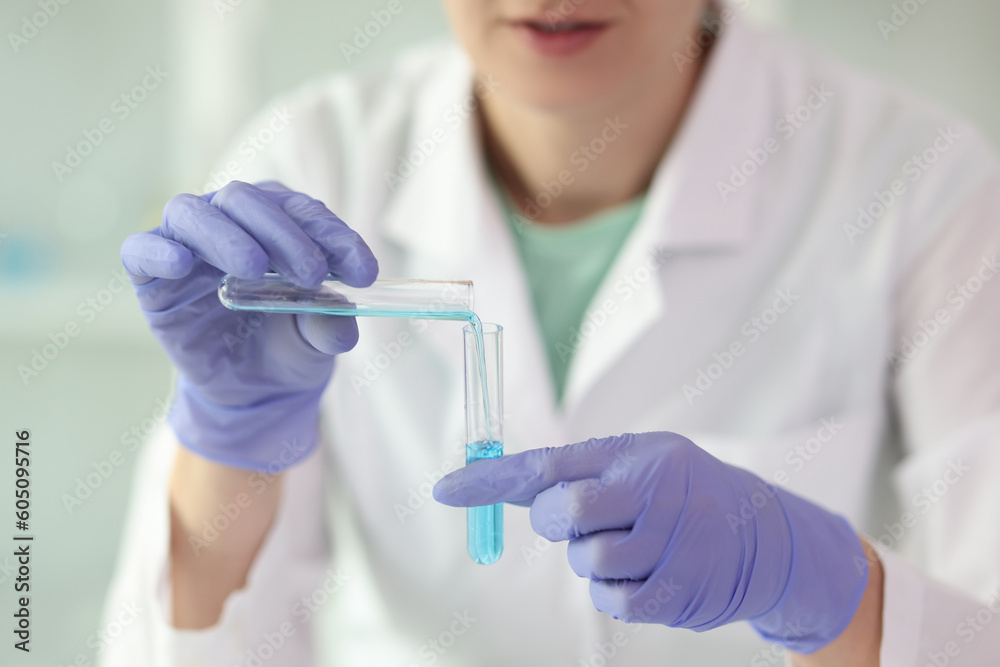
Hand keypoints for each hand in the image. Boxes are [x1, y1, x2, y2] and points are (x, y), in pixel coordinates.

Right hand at [121, 181, 377, 471]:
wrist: (252, 392)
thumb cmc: (288, 347)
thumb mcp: (318, 340)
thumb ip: (329, 324)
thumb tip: (339, 318)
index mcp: (278, 224)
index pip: (304, 212)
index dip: (335, 236)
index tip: (364, 272)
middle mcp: (231, 222)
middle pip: (248, 201)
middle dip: (284, 233)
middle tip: (311, 275)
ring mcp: (187, 245)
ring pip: (194, 213)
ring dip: (226, 235)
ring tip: (252, 268)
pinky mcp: (152, 276)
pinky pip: (141, 249)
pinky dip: (159, 251)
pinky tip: (180, 263)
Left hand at [433, 432, 868, 652]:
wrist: (764, 536)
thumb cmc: (683, 494)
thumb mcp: (639, 462)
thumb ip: (576, 473)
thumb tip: (500, 483)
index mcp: (634, 455)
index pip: (548, 464)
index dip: (491, 478)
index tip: (444, 488)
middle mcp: (652, 491)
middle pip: (563, 513)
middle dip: (558, 522)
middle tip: (584, 520)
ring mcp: (669, 541)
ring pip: (587, 561)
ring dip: (594, 560)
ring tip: (630, 545)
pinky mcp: (679, 590)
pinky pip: (613, 600)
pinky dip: (616, 592)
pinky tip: (645, 573)